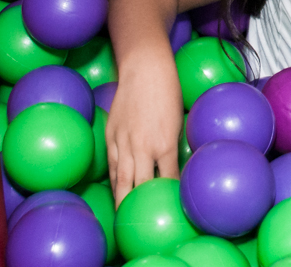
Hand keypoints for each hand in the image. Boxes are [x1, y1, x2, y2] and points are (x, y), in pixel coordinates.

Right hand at [106, 48, 183, 206]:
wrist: (145, 68)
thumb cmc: (169, 90)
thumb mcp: (179, 119)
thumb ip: (174, 144)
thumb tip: (175, 164)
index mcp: (165, 143)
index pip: (168, 179)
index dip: (168, 195)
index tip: (172, 207)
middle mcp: (143, 147)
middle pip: (139, 186)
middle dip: (140, 206)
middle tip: (142, 222)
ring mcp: (124, 142)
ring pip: (121, 179)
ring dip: (122, 199)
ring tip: (124, 215)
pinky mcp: (111, 135)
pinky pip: (111, 164)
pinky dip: (113, 179)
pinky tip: (116, 189)